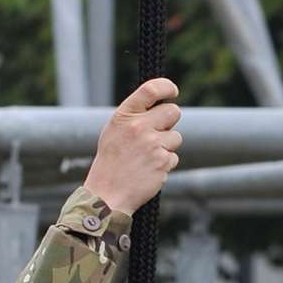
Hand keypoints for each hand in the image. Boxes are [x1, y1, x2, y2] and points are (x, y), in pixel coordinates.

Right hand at [84, 78, 182, 217]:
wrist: (107, 194)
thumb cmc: (111, 162)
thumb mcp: (114, 132)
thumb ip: (134, 117)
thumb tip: (160, 105)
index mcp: (124, 116)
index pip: (151, 89)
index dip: (166, 87)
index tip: (172, 91)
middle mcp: (139, 127)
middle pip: (173, 111)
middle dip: (169, 122)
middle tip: (157, 134)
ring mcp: (153, 144)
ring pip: (176, 137)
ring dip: (166, 146)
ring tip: (147, 157)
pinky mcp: (163, 162)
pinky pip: (173, 157)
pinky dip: (164, 164)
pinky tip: (149, 170)